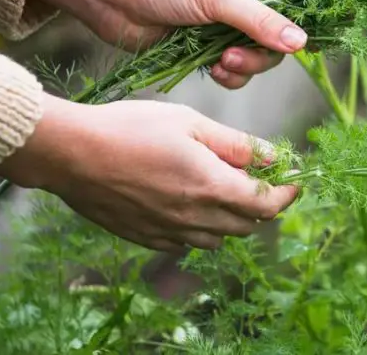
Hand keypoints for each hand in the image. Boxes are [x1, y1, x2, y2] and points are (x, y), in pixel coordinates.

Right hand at [0, 93, 298, 251]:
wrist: (71, 153)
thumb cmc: (131, 127)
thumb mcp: (191, 123)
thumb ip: (236, 144)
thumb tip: (273, 156)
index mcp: (211, 186)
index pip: (266, 205)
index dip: (287, 194)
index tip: (294, 181)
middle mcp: (194, 217)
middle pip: (247, 225)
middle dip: (262, 205)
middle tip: (260, 180)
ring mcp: (169, 232)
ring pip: (219, 238)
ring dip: (232, 219)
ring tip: (223, 189)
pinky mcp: (146, 238)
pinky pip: (187, 243)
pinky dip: (200, 228)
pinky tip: (189, 202)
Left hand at [32, 0, 306, 89]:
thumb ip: (260, 21)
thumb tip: (302, 44)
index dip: (324, 1)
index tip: (333, 22)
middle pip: (289, 31)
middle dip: (270, 50)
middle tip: (241, 53)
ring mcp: (233, 24)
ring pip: (265, 56)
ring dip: (248, 65)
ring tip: (221, 62)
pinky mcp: (213, 47)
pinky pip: (240, 71)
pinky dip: (231, 76)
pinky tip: (213, 70)